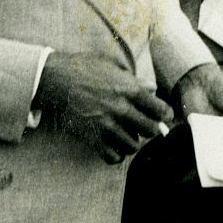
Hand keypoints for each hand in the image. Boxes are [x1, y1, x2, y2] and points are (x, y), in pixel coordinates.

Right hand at [38, 49, 175, 161]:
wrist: (58, 79)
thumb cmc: (86, 68)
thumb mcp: (114, 65)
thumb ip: (134, 79)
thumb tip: (151, 88)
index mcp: (130, 89)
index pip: (160, 110)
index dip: (165, 114)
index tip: (163, 115)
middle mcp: (121, 109)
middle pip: (150, 130)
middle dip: (151, 128)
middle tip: (145, 125)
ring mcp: (106, 126)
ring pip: (133, 146)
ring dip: (133, 141)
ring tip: (128, 134)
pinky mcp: (92, 138)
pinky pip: (113, 157)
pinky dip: (116, 154)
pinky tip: (114, 144)